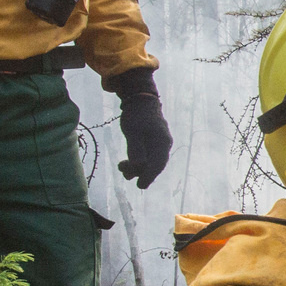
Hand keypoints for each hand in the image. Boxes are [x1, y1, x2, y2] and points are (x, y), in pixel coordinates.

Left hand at [108, 69, 171, 187]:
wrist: (141, 99)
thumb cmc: (136, 114)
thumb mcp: (133, 132)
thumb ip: (136, 150)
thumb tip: (139, 167)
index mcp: (161, 142)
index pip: (157, 165)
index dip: (149, 177)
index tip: (139, 186)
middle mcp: (164, 144)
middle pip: (155, 165)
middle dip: (139, 172)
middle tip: (123, 171)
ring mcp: (160, 143)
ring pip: (151, 161)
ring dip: (137, 167)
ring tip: (121, 165)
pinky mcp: (154, 141)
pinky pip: (149, 156)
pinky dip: (139, 161)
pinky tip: (128, 161)